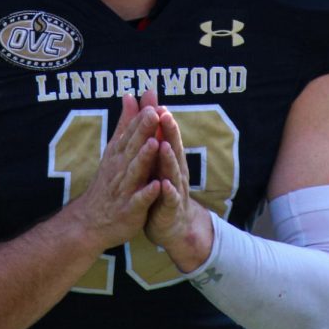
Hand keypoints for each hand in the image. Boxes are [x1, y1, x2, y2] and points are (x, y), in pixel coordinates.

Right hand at [68, 92, 161, 250]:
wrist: (91, 221)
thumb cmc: (109, 182)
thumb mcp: (115, 150)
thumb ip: (126, 124)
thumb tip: (130, 96)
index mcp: (119, 154)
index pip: (130, 133)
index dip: (140, 117)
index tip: (151, 101)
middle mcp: (120, 169)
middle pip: (132, 147)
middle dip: (143, 131)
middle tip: (153, 114)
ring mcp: (124, 189)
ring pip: (135, 171)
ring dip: (144, 158)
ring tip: (155, 144)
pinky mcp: (129, 210)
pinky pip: (138, 200)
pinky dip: (147, 193)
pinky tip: (156, 186)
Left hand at [144, 106, 213, 272]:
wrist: (172, 225)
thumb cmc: (163, 188)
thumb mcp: (158, 163)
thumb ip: (156, 139)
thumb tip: (153, 112)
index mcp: (169, 160)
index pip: (167, 137)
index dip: (163, 121)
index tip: (158, 103)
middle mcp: (175, 171)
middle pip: (173, 149)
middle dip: (170, 133)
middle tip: (165, 115)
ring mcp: (175, 189)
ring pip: (173, 172)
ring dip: (169, 159)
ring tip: (164, 146)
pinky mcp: (170, 208)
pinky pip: (170, 199)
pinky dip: (168, 192)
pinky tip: (165, 185)